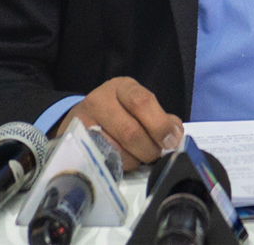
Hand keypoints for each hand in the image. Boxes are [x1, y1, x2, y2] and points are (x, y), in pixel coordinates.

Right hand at [62, 76, 183, 169]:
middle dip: (149, 149)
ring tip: (139, 157)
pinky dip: (121, 165)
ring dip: (136, 160)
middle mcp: (100, 100)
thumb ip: (161, 118)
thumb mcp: (139, 106)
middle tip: (156, 154)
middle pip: (130, 131)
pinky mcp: (78, 143)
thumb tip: (175, 135)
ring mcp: (85, 122)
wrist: (82, 117)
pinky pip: (104, 160)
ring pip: (118, 151)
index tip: (171, 141)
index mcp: (122, 87)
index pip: (142, 102)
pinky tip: (126, 160)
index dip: (160, 125)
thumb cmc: (120, 112)